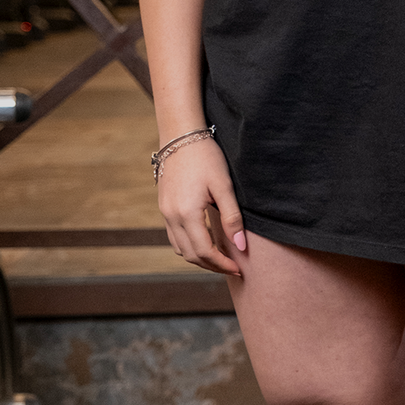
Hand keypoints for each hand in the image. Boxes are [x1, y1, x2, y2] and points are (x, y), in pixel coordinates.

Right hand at [156, 136, 247, 276]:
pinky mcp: (164, 207)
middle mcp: (172, 217)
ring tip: (220, 257)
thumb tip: (241, 246)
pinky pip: (174, 237)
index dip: (221, 264)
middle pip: (191, 255)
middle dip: (212, 265)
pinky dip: (189, 246)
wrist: (180, 136)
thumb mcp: (223, 186)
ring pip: (180, 249)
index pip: (204, 252)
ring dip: (199, 257)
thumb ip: (232, 218)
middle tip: (232, 267)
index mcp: (187, 213)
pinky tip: (205, 241)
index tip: (238, 269)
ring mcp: (165, 213)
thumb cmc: (205, 157)